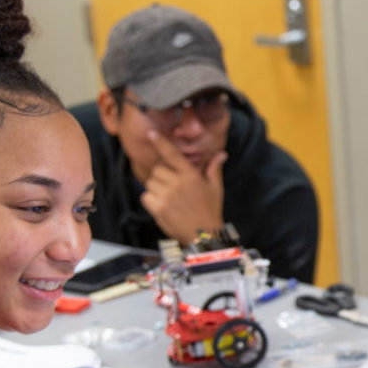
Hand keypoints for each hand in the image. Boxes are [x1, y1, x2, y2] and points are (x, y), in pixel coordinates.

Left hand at [139, 128, 225, 244]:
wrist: (204, 235)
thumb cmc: (210, 210)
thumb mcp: (215, 188)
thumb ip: (214, 168)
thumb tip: (222, 154)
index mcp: (190, 175)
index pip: (171, 154)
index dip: (160, 142)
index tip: (150, 133)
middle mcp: (176, 184)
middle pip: (157, 169)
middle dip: (161, 174)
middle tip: (171, 184)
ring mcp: (166, 196)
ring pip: (150, 182)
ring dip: (156, 187)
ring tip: (168, 196)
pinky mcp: (158, 209)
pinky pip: (145, 196)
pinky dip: (150, 199)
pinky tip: (162, 204)